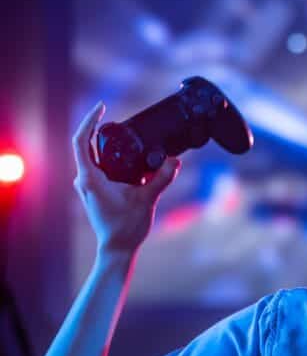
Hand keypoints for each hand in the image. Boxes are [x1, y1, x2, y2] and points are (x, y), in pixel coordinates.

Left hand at [73, 101, 181, 253]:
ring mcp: (88, 185)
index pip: (81, 140)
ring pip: (95, 156)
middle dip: (102, 130)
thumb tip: (175, 160)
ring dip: (109, 145)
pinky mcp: (95, 191)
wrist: (118, 248)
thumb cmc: (126, 227)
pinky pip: (100, 167)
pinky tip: (129, 159)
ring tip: (127, 136)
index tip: (102, 107)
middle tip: (121, 120)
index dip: (90, 120)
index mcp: (90, 177)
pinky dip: (113, 159)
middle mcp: (84, 179)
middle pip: (88, 145)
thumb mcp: (147, 199)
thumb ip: (162, 178)